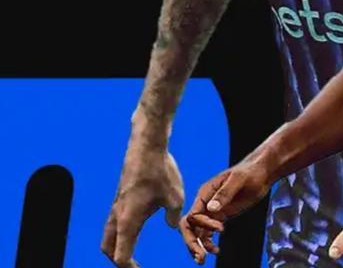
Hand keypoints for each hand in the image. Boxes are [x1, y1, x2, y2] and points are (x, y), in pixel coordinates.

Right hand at [101, 145, 183, 267]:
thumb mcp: (175, 197)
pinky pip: (113, 219)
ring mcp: (116, 204)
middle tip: (132, 265)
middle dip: (118, 259)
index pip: (121, 257)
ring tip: (130, 250)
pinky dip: (119, 230)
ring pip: (108, 233)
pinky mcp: (120, 194)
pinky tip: (133, 225)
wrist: (147, 145)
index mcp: (128, 221)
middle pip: (108, 248)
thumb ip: (172, 217)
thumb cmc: (160, 171)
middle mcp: (117, 215)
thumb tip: (170, 225)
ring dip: (116, 245)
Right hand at [179, 158, 272, 263]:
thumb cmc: (250, 172)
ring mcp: (212, 211)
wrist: (261, 173)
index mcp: (206, 192)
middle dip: (192, 242)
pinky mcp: (221, 216)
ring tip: (203, 260)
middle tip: (200, 257)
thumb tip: (210, 208)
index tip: (221, 228)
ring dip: (198, 246)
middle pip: (189, 225)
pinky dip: (208, 243)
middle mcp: (205, 202)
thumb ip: (225, 193)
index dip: (203, 225)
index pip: (194, 214)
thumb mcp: (238, 179)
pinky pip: (207, 233)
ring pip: (197, 232)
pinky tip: (216, 250)